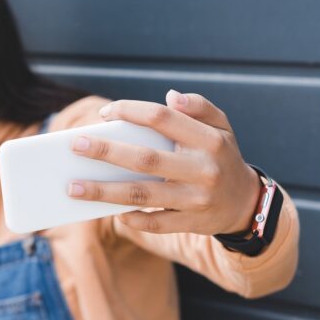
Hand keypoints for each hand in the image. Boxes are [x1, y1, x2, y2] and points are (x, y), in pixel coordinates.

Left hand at [68, 89, 260, 235]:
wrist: (247, 203)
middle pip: (145, 159)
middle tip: (74, 146)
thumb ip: (200, 107)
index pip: (162, 118)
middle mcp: (202, 169)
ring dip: (104, 192)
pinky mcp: (191, 224)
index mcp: (208, 140)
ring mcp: (196, 200)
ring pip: (141, 195)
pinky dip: (131, 218)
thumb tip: (171, 96)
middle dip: (106, 152)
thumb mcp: (221, 128)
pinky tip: (108, 212)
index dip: (130, 112)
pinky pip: (154, 224)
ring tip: (72, 187)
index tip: (103, 113)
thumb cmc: (221, 158)